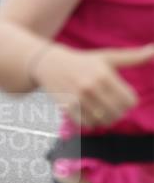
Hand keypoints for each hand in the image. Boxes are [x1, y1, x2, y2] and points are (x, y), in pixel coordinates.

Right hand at [35, 42, 153, 127]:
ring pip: (103, 121)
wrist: (49, 63)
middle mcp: (91, 86)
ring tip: (101, 110)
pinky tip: (89, 113)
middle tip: (112, 105)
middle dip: (118, 112)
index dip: (129, 101)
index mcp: (104, 74)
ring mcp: (78, 98)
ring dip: (105, 119)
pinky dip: (91, 123)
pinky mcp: (67, 107)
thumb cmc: (84, 60)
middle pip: (118, 113)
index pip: (130, 101)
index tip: (122, 97)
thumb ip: (134, 57)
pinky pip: (88, 125)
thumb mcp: (108, 57)